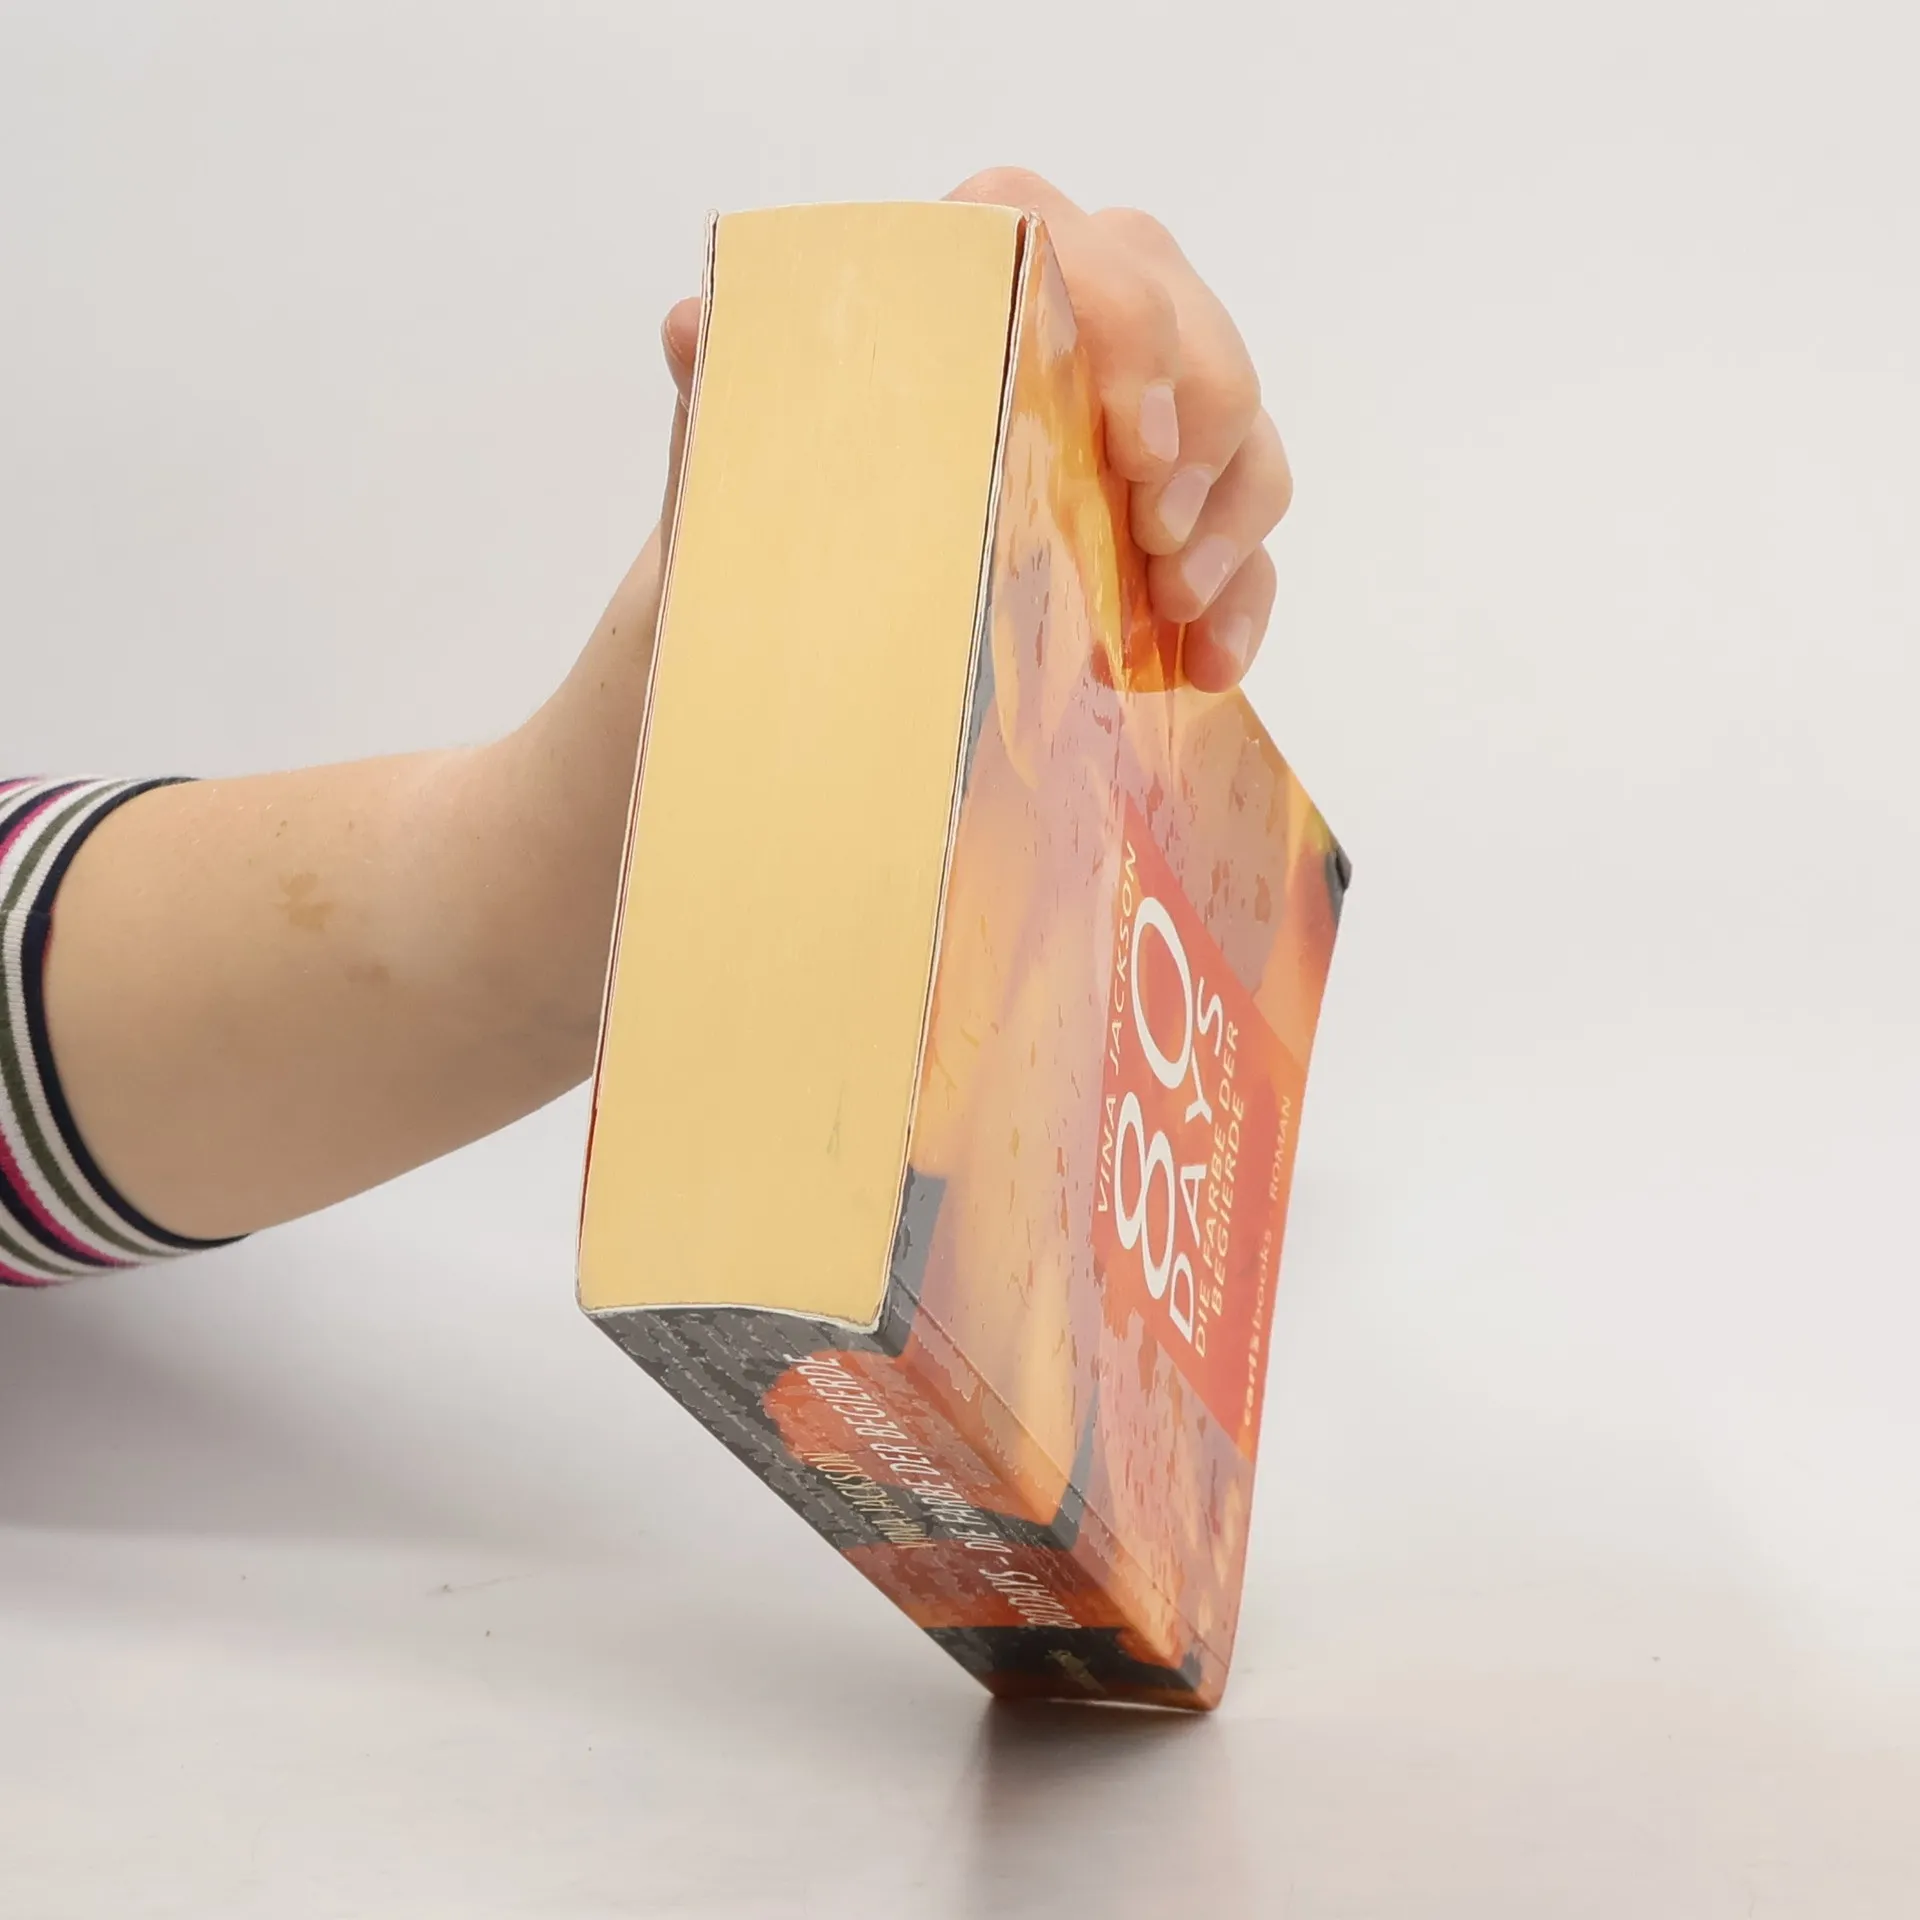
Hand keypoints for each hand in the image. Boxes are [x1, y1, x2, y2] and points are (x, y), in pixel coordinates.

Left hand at [658, 168, 1291, 692]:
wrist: (780, 660)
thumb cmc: (766, 557)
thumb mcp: (741, 487)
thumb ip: (735, 402)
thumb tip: (695, 329)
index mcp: (954, 298)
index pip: (1050, 237)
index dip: (1117, 315)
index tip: (1128, 433)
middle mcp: (1055, 342)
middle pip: (1183, 321)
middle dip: (1199, 422)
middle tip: (1155, 530)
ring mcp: (1123, 437)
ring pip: (1237, 424)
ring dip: (1229, 512)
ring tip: (1172, 602)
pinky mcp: (1161, 527)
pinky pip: (1242, 539)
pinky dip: (1242, 597)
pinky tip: (1208, 665)